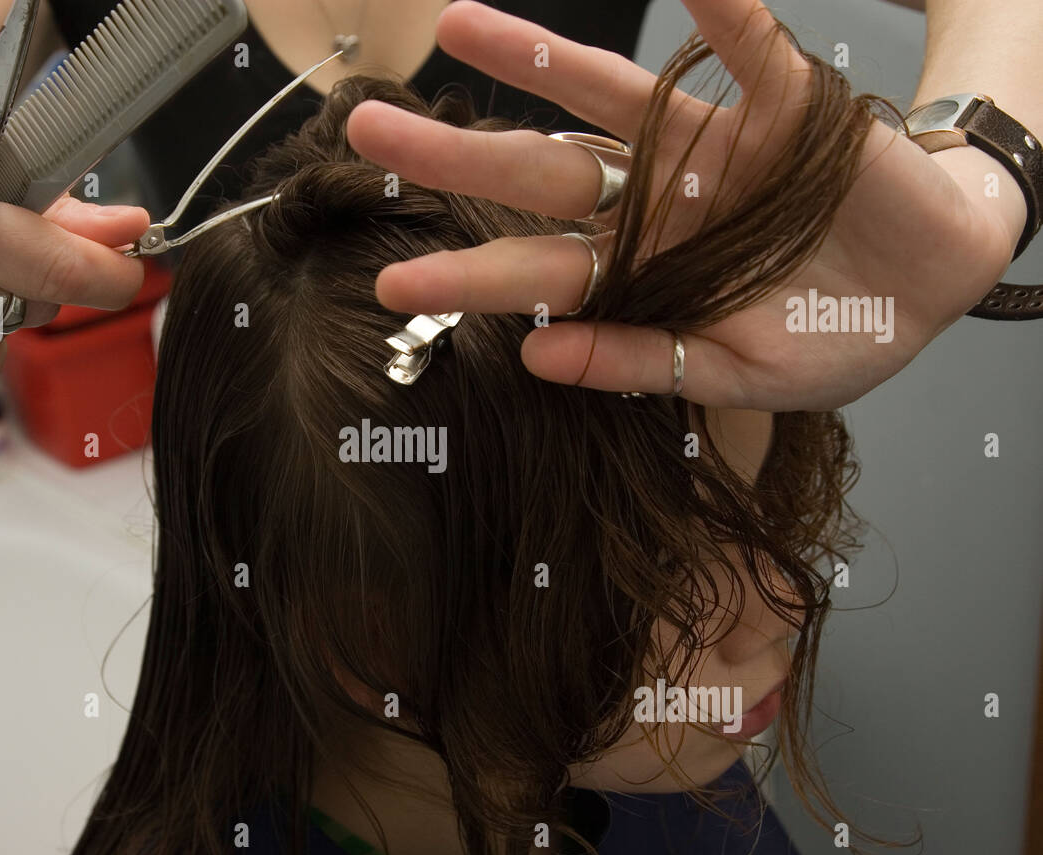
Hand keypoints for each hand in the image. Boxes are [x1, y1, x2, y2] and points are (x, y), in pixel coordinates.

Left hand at [345, 0, 1023, 410]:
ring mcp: (707, 149)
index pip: (535, 274)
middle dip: (458, 154)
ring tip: (456, 24)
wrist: (930, 287)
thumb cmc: (831, 337)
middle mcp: (652, 204)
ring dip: (535, 59)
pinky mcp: (779, 106)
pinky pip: (746, 51)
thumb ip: (638, 365)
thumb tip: (535, 356)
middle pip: (538, 174)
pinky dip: (721, 14)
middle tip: (367, 128)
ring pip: (606, 97)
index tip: (394, 280)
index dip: (467, 275)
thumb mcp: (732, 375)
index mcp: (638, 276)